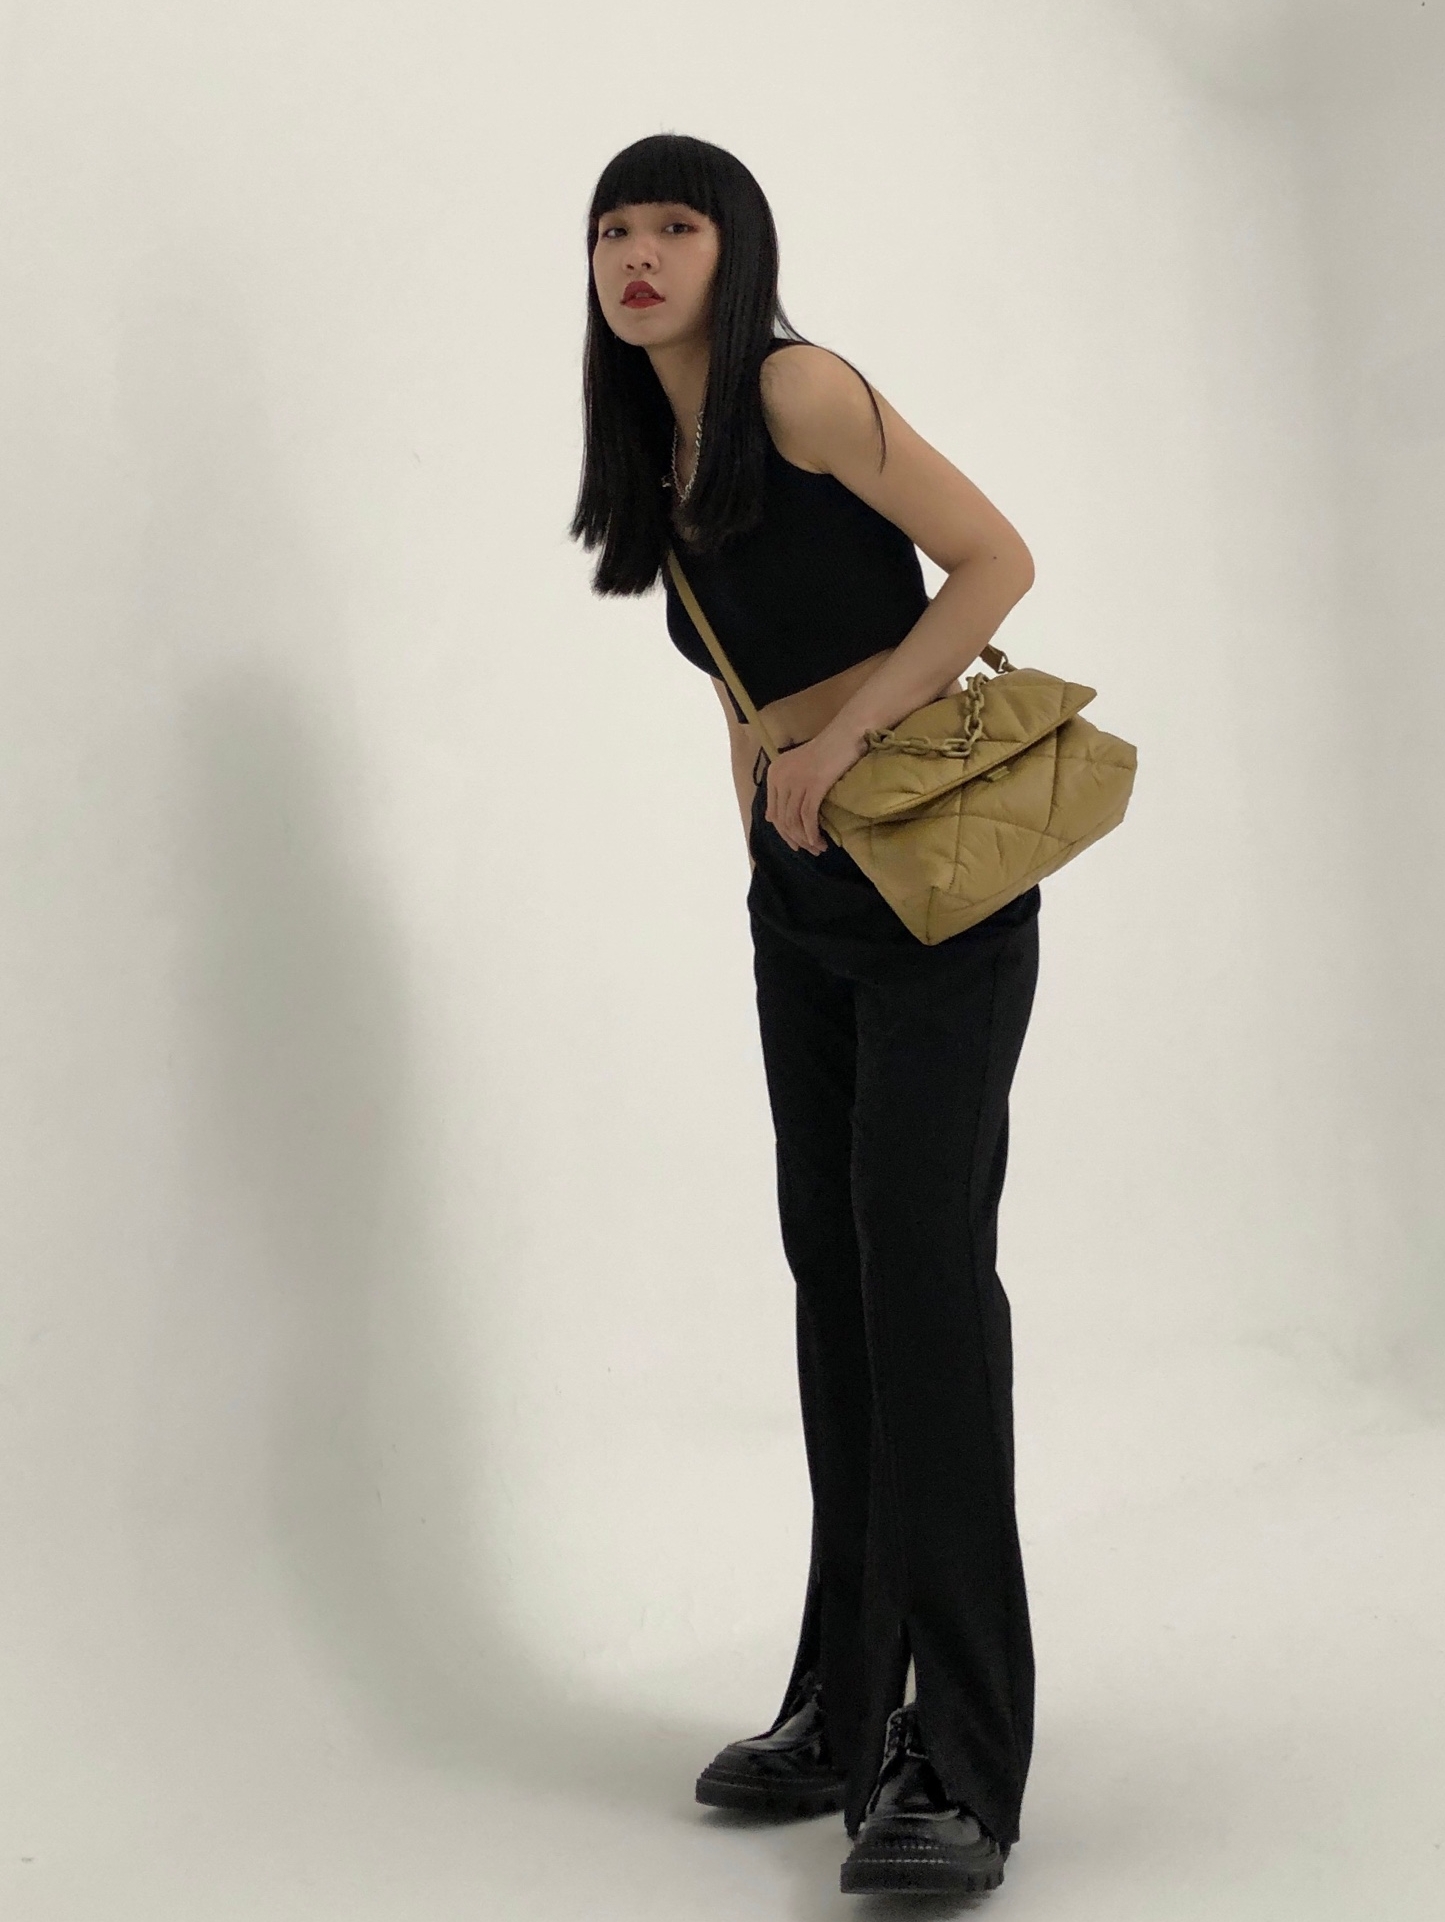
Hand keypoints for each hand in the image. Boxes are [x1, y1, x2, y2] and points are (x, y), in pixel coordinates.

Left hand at [764, 725, 869, 854]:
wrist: (846, 734)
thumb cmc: (827, 751)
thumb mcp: (797, 769)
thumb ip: (783, 790)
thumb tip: (770, 818)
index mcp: (774, 773)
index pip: (774, 812)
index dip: (784, 833)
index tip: (797, 844)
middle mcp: (781, 777)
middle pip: (783, 819)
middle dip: (796, 840)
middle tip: (810, 851)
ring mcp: (796, 781)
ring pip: (795, 821)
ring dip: (806, 839)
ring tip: (818, 848)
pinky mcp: (813, 785)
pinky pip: (808, 817)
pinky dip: (813, 833)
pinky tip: (820, 841)